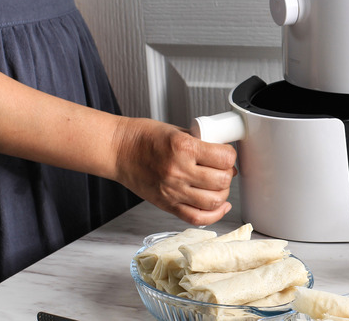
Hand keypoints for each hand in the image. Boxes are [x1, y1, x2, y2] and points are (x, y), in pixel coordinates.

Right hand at [111, 117, 237, 225]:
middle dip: (228, 174)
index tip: (228, 154)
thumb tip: (224, 154)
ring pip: (213, 201)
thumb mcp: (177, 131)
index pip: (224, 157)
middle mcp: (179, 171)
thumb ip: (201, 143)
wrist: (117, 150)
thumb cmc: (143, 138)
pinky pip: (196, 217)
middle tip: (224, 170)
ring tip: (219, 185)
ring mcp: (173, 190)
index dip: (231, 155)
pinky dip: (214, 215)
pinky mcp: (167, 204)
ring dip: (223, 194)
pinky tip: (219, 206)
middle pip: (222, 180)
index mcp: (183, 147)